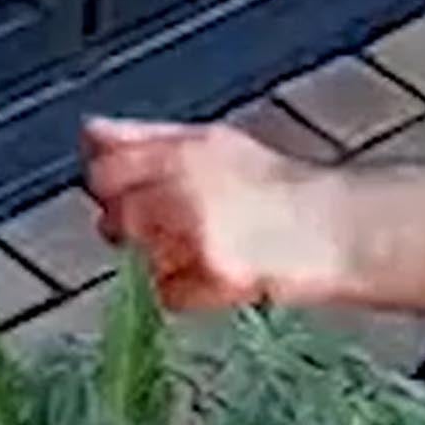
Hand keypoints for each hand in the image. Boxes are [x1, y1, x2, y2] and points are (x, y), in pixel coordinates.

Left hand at [81, 119, 347, 312]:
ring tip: (203, 249)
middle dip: (130, 227)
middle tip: (169, 228)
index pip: (105, 168)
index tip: (126, 194)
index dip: (109, 187)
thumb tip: (90, 131)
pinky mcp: (215, 275)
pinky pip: (167, 293)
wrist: (335, 228)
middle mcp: (185, 188)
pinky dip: (184, 291)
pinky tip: (215, 273)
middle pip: (114, 218)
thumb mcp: (212, 142)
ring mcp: (198, 235)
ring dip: (159, 259)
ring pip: (137, 258)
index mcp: (183, 150)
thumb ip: (145, 137)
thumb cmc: (274, 185)